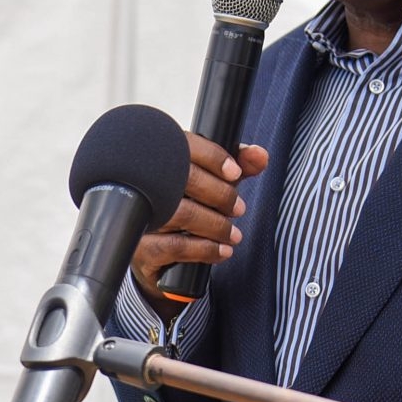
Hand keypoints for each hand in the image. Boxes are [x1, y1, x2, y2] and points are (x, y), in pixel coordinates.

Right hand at [129, 135, 271, 299]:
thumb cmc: (184, 209)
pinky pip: (175, 245)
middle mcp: (146, 185)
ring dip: (216, 225)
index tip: (234, 173)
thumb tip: (260, 156)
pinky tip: (220, 251)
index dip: (214, 158)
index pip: (187, 147)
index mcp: (161, 161)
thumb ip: (236, 167)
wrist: (153, 253)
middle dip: (221, 195)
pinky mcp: (142, 247)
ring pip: (182, 214)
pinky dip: (204, 249)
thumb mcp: (211, 183)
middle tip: (238, 208)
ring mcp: (142, 217)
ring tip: (233, 234)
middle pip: (184, 179)